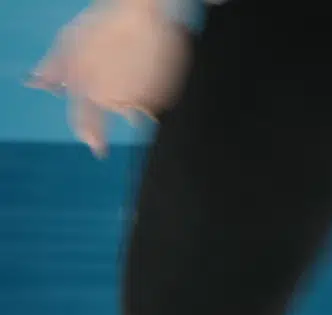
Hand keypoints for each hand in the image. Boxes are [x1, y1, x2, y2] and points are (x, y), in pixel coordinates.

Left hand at [28, 0, 189, 157]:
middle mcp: (112, 98)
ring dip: (134, 95)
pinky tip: (146, 68)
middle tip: (117, 68)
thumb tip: (37, 84)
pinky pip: (155, 103)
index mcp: (87, 87)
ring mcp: (138, 100)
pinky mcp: (161, 97)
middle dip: (116, 96)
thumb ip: (53, 67)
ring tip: (133, 66)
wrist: (140, 15)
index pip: (86, 122)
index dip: (91, 134)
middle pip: (114, 109)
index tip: (97, 148)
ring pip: (136, 108)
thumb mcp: (68, 41)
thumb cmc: (102, 23)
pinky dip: (152, 91)